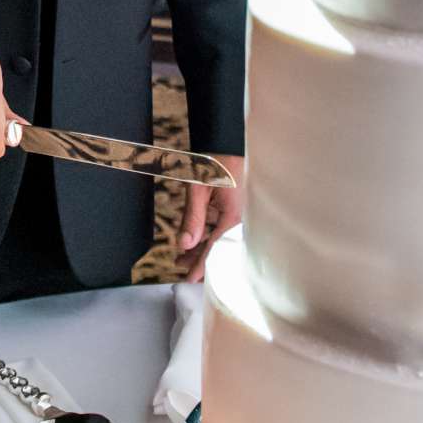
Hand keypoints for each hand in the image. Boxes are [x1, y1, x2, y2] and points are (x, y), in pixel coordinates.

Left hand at [178, 154, 243, 281]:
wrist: (230, 143)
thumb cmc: (215, 162)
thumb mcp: (199, 188)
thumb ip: (192, 218)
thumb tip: (185, 245)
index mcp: (235, 216)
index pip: (216, 248)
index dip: (202, 265)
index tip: (189, 279)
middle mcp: (241, 220)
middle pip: (219, 248)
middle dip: (200, 259)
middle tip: (181, 267)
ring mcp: (241, 216)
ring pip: (220, 239)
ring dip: (202, 247)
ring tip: (181, 256)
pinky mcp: (238, 211)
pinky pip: (222, 229)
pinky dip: (208, 235)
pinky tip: (193, 240)